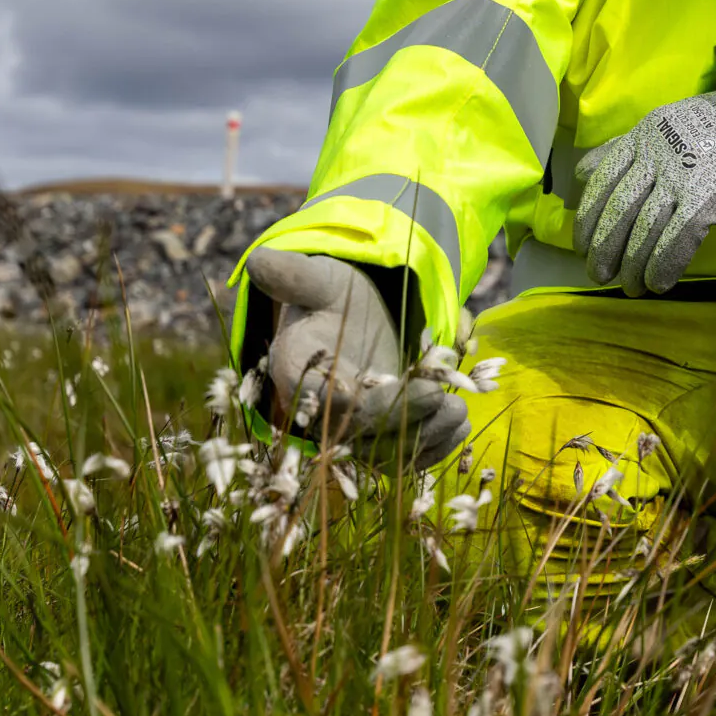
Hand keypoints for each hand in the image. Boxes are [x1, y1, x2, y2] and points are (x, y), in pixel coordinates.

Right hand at [245, 249, 469, 467]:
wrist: (354, 318)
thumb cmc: (332, 296)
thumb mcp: (318, 280)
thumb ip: (294, 276)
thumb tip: (257, 259)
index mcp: (297, 372)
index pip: (317, 396)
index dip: (346, 400)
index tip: (382, 385)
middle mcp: (322, 411)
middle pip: (358, 432)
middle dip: (399, 418)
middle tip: (437, 395)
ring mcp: (354, 431)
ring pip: (387, 452)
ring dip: (424, 436)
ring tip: (458, 408)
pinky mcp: (383, 439)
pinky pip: (407, 456)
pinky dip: (435, 445)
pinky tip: (458, 421)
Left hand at [573, 83, 715, 296]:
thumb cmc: (713, 132)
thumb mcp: (663, 128)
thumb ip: (622, 150)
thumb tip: (581, 173)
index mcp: (643, 135)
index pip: (603, 179)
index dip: (588, 217)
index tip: (581, 245)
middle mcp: (659, 153)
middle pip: (621, 208)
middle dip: (605, 247)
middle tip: (598, 275)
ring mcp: (684, 174)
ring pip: (646, 228)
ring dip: (634, 265)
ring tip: (631, 288)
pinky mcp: (711, 195)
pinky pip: (678, 238)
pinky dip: (664, 265)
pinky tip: (658, 284)